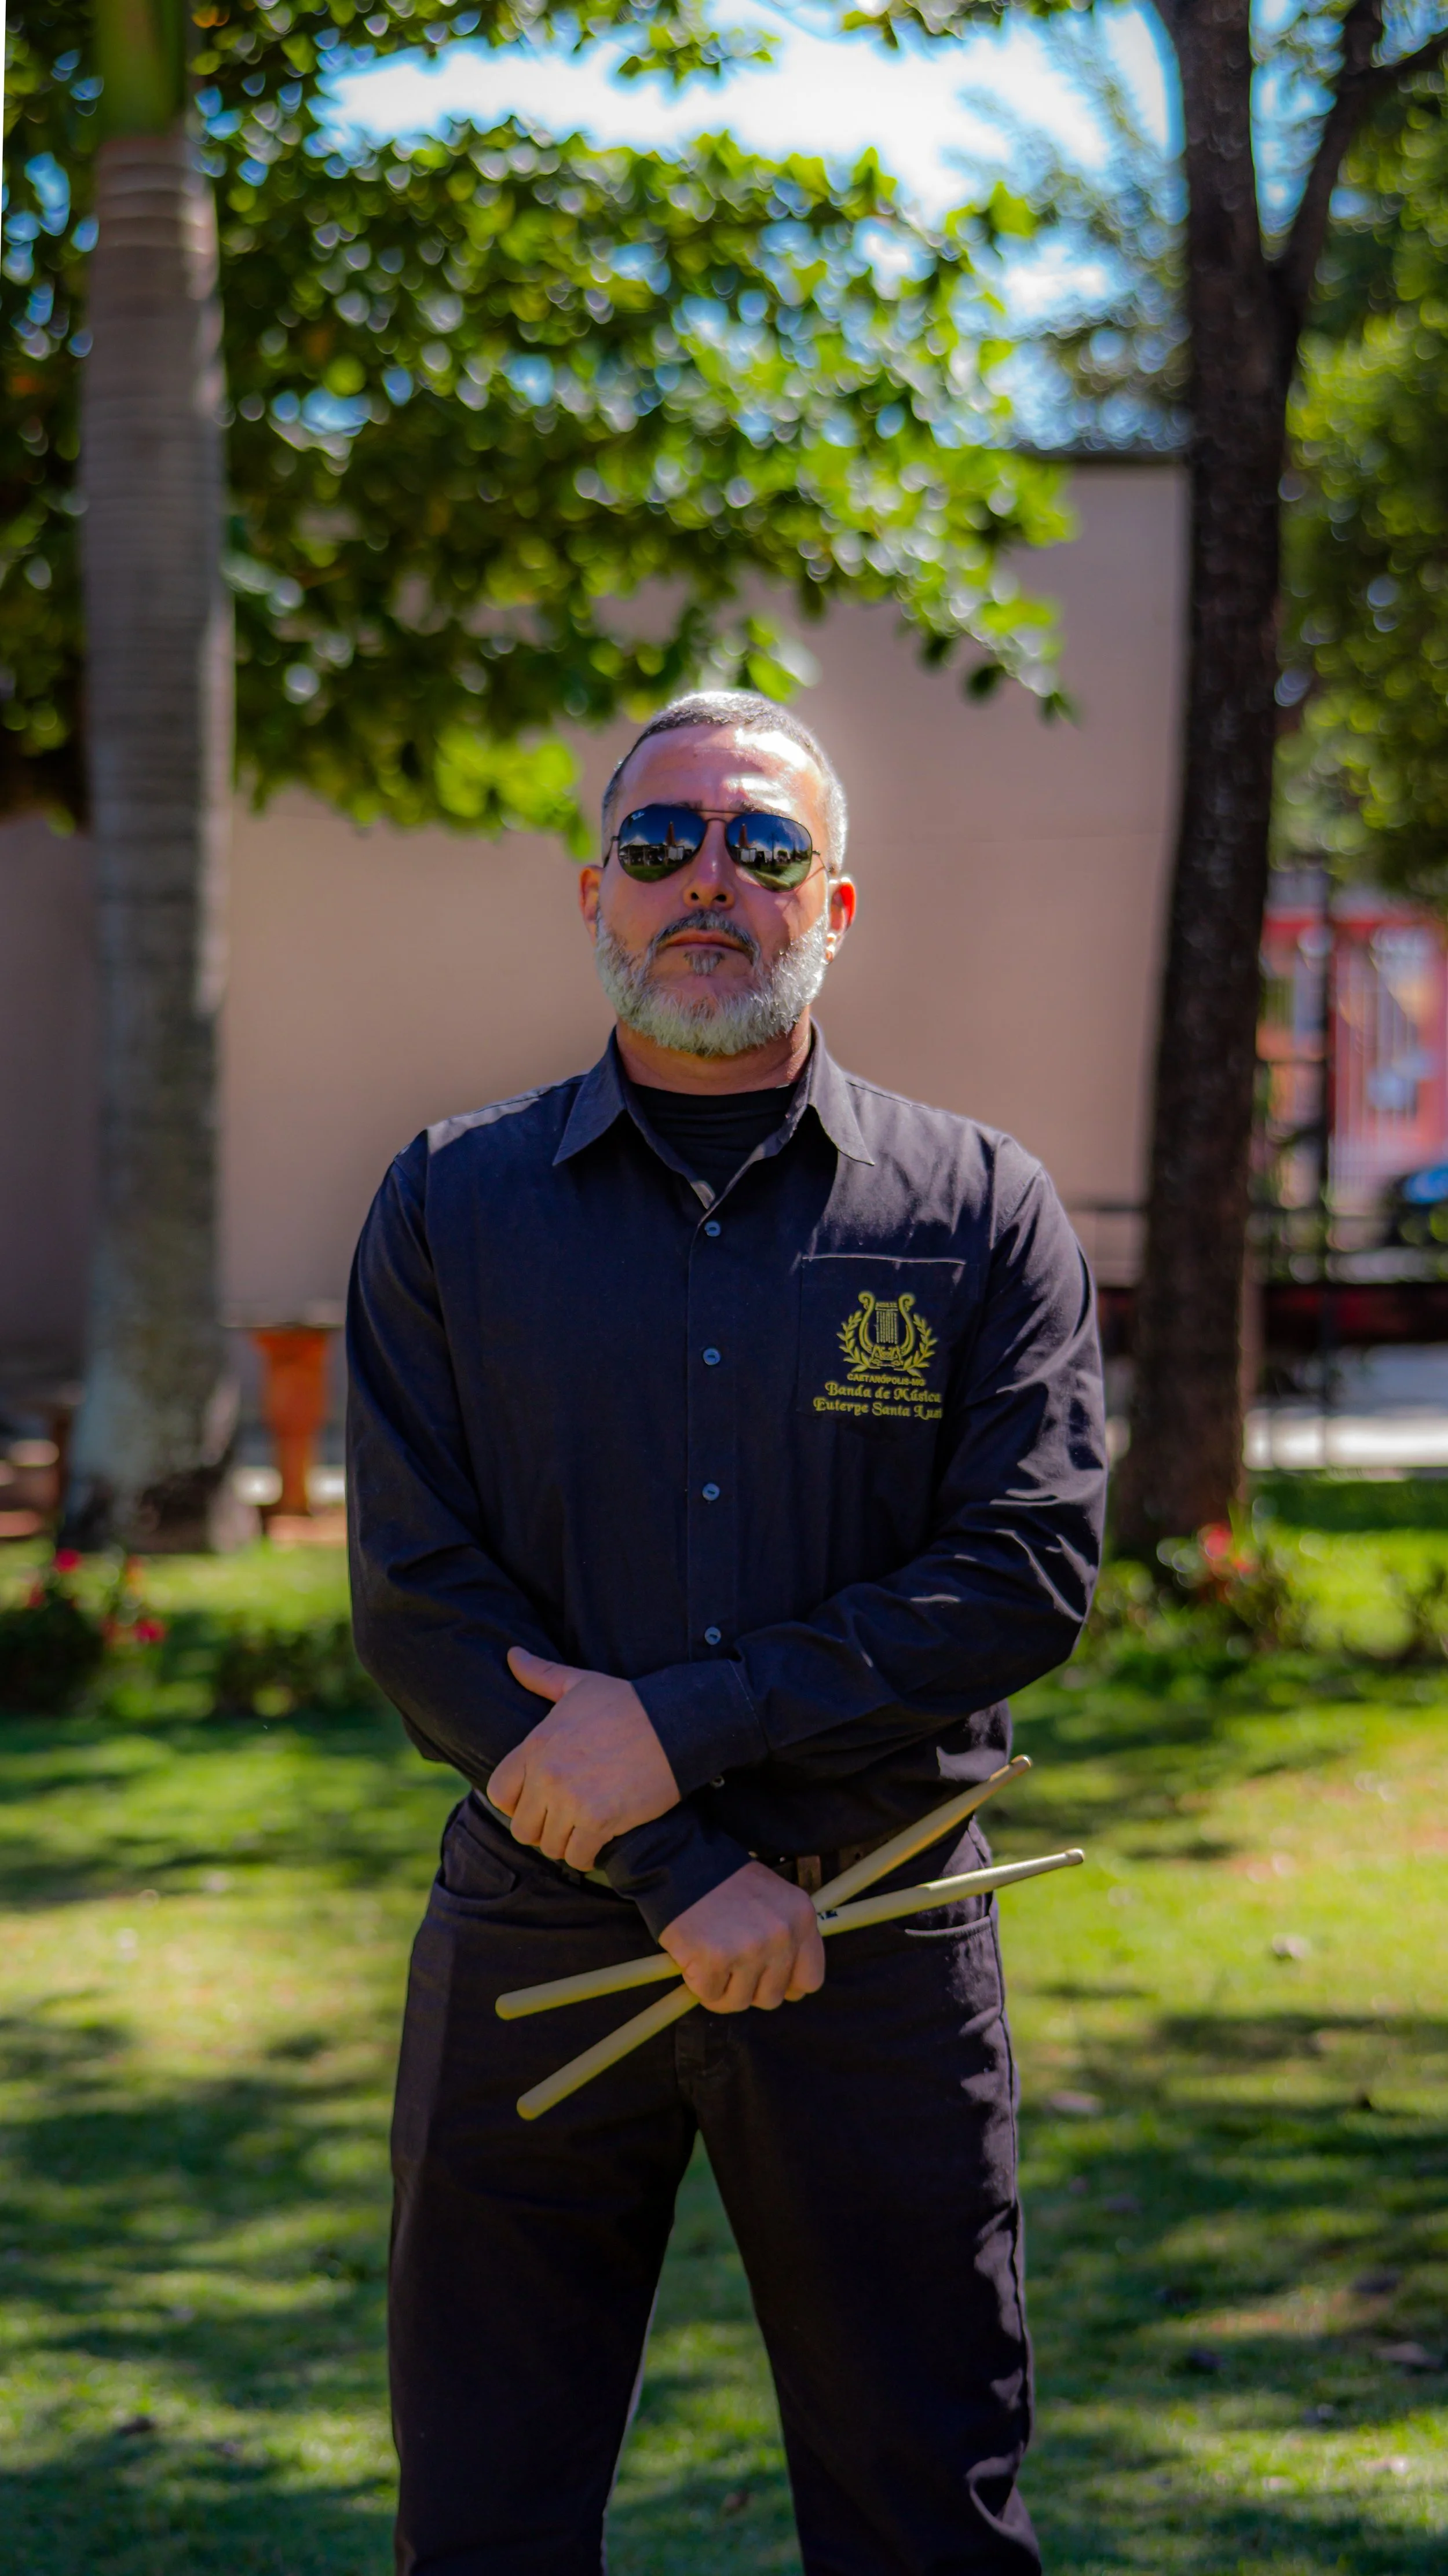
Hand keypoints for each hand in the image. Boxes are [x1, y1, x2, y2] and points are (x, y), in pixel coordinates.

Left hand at [491, 1649, 679, 1870]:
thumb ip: (541, 1675)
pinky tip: (599, 1840)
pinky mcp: (601, 1820)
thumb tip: (512, 1655)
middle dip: (542, 1827)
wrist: (675, 1722)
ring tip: (582, 1829)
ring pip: (550, 1846)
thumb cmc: (627, 1702)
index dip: (516, 1802)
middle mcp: (548, 1775)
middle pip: (523, 1828)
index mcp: (536, 1745)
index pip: (499, 1793)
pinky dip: (588, 1855)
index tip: (537, 1800)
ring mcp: (573, 1800)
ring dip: (566, 1843)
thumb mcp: (579, 1684)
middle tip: (564, 1819)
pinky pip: (579, 1857)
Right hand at [659, 1862, 825, 2013]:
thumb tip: (789, 1986)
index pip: (810, 1979)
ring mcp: (748, 1950)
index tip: (768, 1978)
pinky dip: (698, 1983)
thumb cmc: (727, 1881)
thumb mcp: (774, 1898)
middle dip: (749, 1988)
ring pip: (740, 2002)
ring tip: (711, 1959)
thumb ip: (787, 1936)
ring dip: (723, 1989)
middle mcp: (781, 1936)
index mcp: (802, 1918)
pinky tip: (695, 1957)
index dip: (787, 1984)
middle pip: (773, 1996)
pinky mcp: (714, 1961)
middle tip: (731, 1965)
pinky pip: (710, 1995)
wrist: (684, 1862)